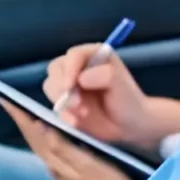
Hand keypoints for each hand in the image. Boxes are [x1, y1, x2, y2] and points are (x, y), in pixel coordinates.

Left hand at [1, 101, 164, 179]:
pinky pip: (54, 149)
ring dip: (35, 127)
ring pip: (43, 144)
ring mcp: (64, 171)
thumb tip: (41, 128)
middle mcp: (55, 167)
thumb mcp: (87, 165)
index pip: (33, 134)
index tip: (5, 99)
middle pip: (34, 139)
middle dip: (23, 120)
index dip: (20, 117)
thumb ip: (63, 148)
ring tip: (30, 112)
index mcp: (56, 162)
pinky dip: (49, 135)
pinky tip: (56, 131)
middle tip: (14, 101)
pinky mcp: (74, 172)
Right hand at [43, 44, 160, 150]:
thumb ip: (106, 76)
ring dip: (62, 101)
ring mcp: (70, 84)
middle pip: (56, 68)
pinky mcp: (65, 102)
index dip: (69, 69)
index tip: (69, 86)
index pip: (74, 55)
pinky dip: (62, 115)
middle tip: (76, 104)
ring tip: (83, 113)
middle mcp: (79, 66)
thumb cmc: (129, 100)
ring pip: (51, 86)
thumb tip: (82, 78)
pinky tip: (76, 123)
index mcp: (94, 55)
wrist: (128, 125)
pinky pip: (55, 105)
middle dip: (61, 87)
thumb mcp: (123, 86)